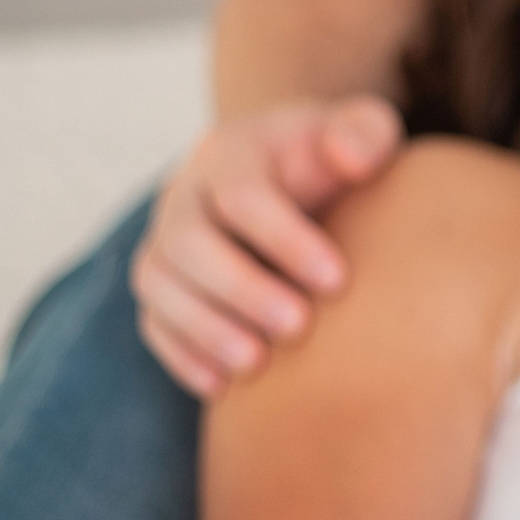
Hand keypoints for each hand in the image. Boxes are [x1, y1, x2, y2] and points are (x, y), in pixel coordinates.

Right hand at [132, 96, 403, 395]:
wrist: (292, 175)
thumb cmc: (337, 161)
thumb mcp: (361, 132)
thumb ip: (366, 132)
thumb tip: (348, 157)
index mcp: (232, 153)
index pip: (242, 193)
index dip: (285, 239)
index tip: (338, 282)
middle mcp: (185, 194)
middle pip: (188, 242)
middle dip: (241, 289)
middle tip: (298, 326)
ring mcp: (164, 239)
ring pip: (158, 284)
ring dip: (205, 329)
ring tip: (259, 365)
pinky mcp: (161, 284)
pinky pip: (152, 321)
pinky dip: (181, 355)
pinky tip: (222, 387)